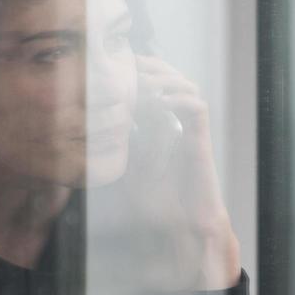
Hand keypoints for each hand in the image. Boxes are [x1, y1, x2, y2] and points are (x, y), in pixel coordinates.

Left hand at [125, 55, 239, 288]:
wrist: (184, 229)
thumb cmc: (160, 206)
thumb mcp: (129, 169)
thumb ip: (120, 149)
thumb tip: (94, 132)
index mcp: (164, 129)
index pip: (157, 89)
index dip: (142, 74)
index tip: (119, 68)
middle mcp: (180, 126)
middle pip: (174, 80)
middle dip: (154, 68)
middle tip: (132, 65)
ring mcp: (192, 132)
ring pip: (188, 87)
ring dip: (167, 79)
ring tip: (145, 82)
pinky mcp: (201, 142)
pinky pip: (197, 108)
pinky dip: (180, 99)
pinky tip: (161, 102)